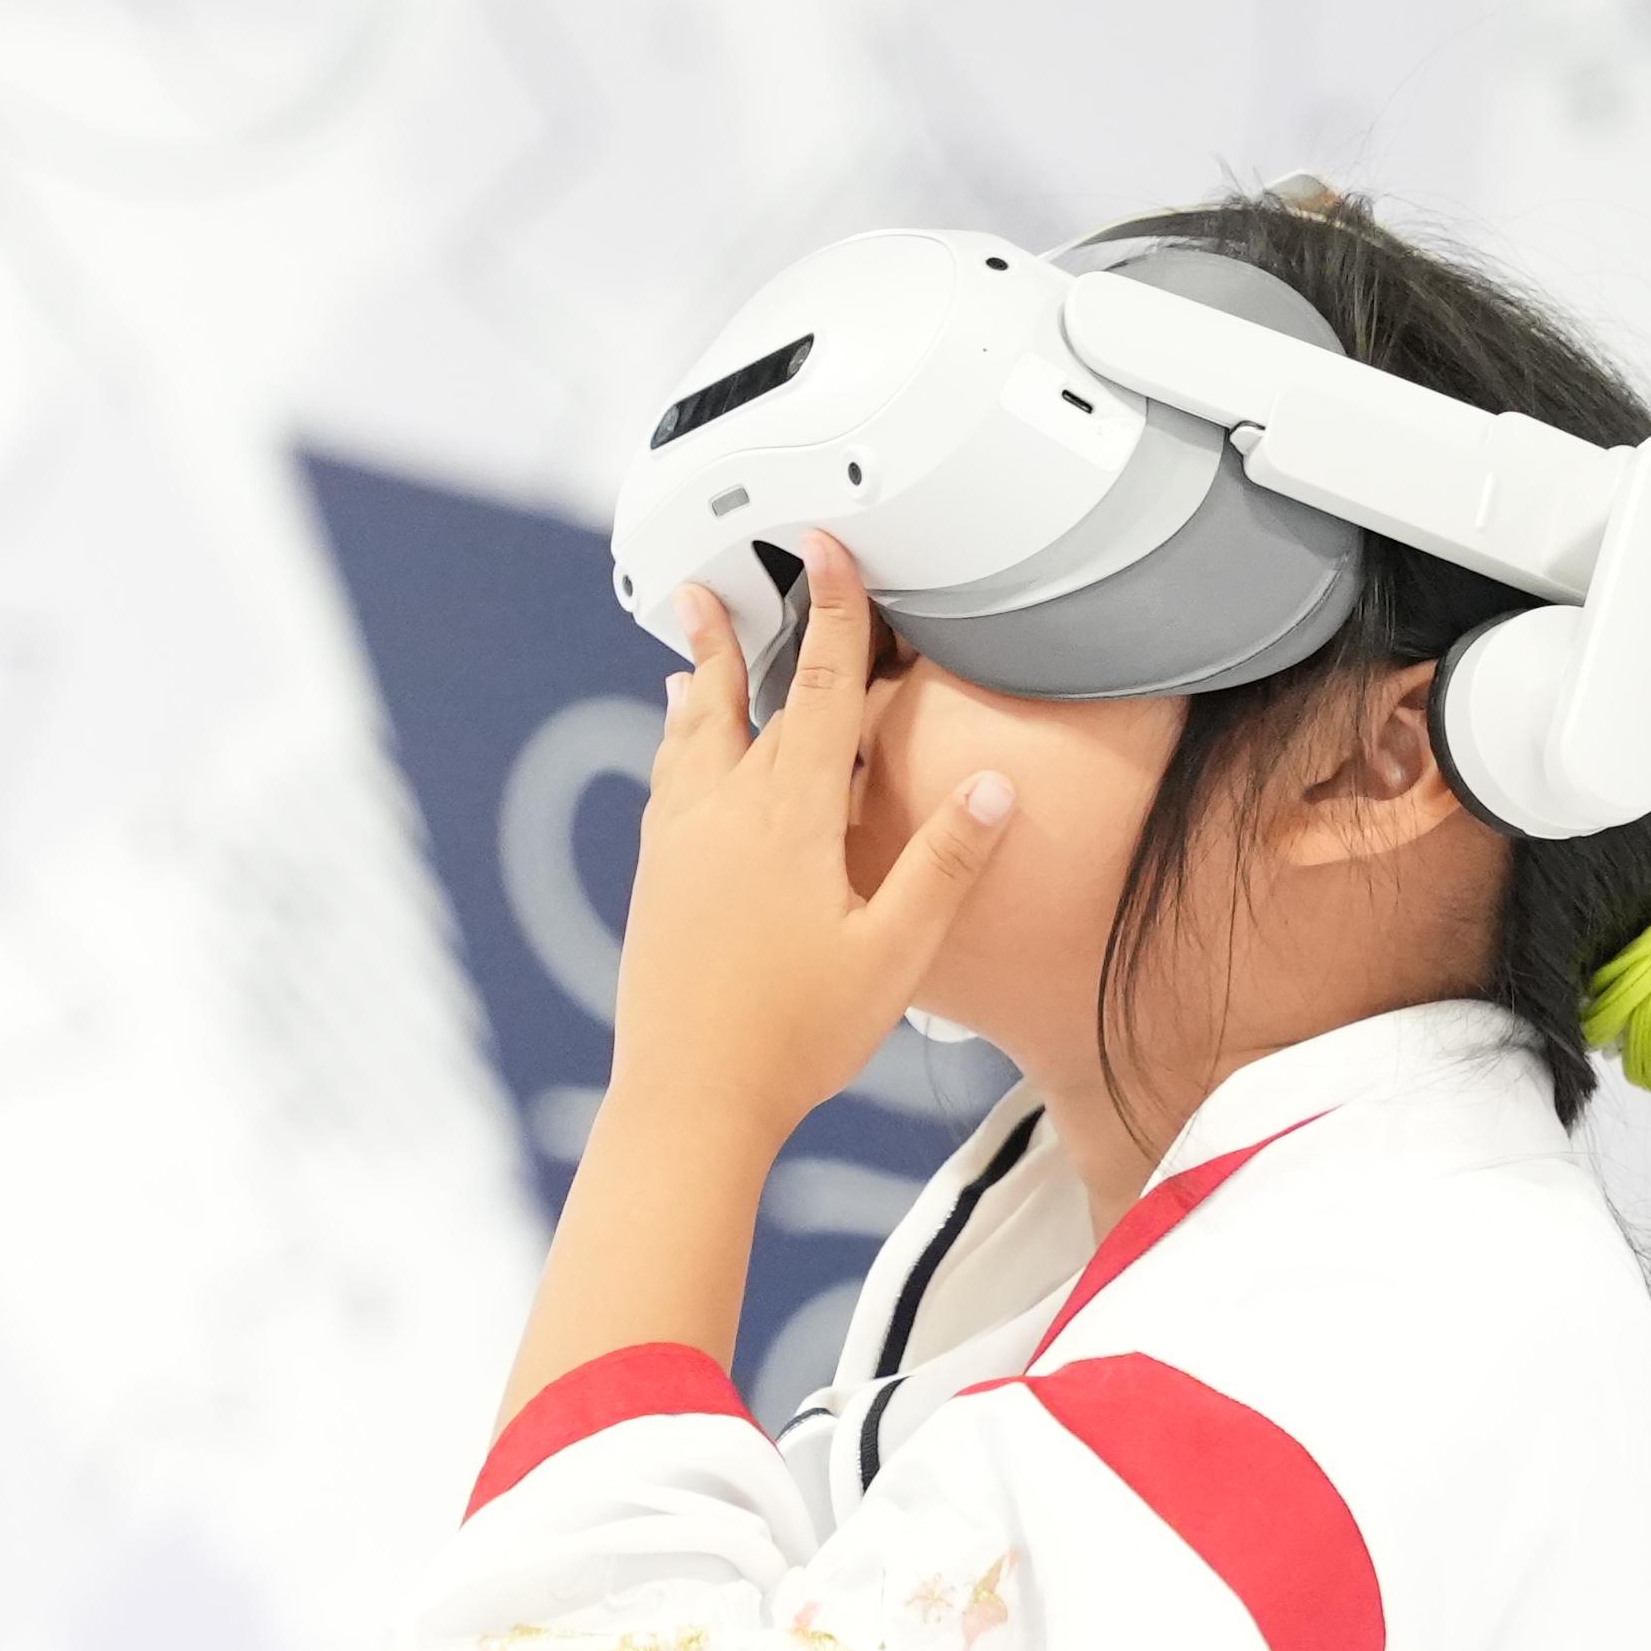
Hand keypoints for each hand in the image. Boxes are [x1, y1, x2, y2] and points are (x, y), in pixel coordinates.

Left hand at [602, 534, 1013, 1156]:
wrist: (689, 1098)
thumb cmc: (793, 1034)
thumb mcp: (895, 953)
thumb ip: (944, 863)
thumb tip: (994, 788)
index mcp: (789, 816)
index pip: (818, 689)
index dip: (832, 614)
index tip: (828, 552)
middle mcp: (723, 812)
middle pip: (739, 695)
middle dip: (743, 629)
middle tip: (725, 574)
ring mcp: (680, 842)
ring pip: (691, 733)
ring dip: (698, 677)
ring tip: (690, 639)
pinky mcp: (656, 877)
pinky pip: (668, 780)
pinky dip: (677, 741)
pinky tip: (678, 749)